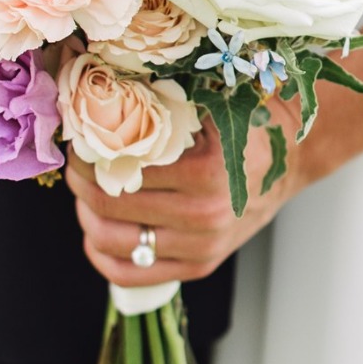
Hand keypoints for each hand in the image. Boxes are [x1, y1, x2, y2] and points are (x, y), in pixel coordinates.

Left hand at [66, 94, 304, 288]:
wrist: (287, 163)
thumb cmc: (244, 126)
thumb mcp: (212, 105)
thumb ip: (164, 101)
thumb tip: (103, 88)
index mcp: (206, 171)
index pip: (122, 167)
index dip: (89, 152)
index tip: (79, 137)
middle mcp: (204, 215)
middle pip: (110, 206)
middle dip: (80, 182)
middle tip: (76, 163)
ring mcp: (201, 247)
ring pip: (114, 243)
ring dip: (86, 216)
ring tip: (85, 193)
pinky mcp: (198, 267)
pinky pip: (131, 275)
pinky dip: (102, 255)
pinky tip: (97, 231)